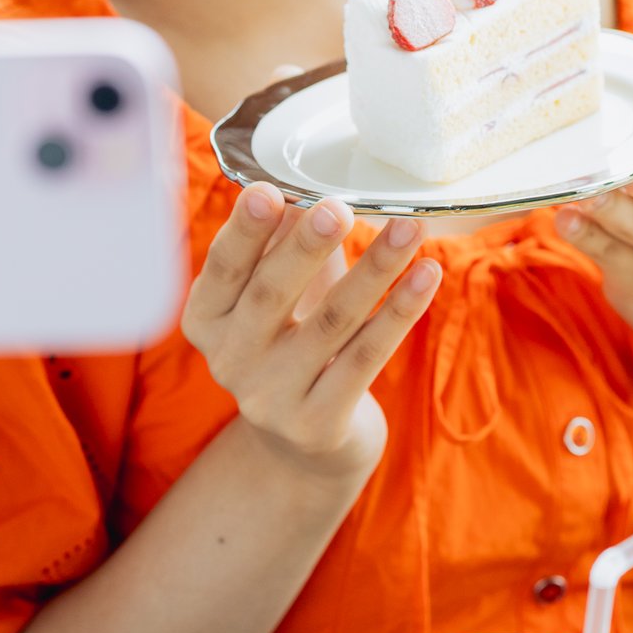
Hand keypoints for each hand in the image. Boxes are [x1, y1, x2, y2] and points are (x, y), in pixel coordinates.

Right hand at [180, 184, 439, 477]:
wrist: (306, 441)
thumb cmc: (293, 338)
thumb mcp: (282, 291)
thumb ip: (285, 246)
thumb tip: (303, 192)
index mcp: (206, 319)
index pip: (222, 268)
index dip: (245, 231)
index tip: (269, 191)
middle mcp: (228, 361)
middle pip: (270, 294)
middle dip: (306, 247)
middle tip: (338, 207)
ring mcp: (270, 398)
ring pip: (331, 322)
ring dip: (374, 269)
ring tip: (409, 228)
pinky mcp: (317, 424)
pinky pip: (365, 358)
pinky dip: (398, 312)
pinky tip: (426, 274)